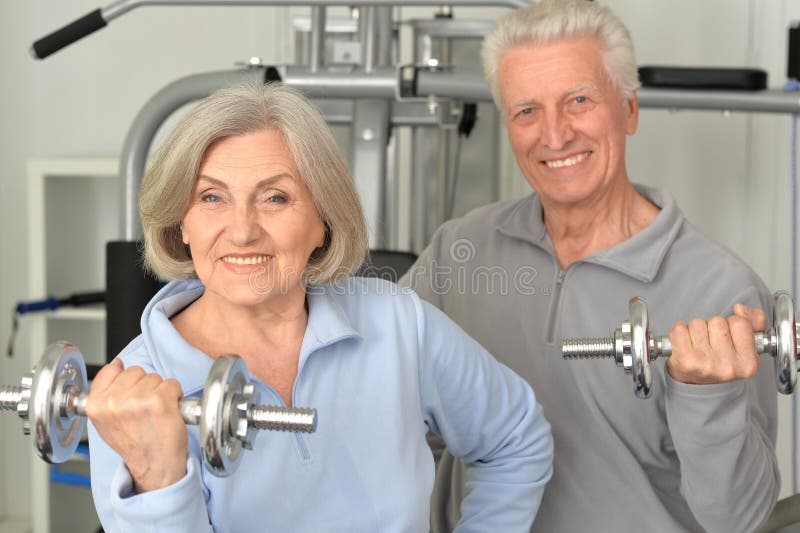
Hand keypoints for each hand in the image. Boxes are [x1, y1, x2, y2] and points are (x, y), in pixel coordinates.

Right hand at [86, 358, 187, 492]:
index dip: (125, 381)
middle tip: (144, 409)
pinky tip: (168, 412)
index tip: (129, 396)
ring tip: (155, 413)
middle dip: (143, 386)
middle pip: (135, 371)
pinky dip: (175, 396)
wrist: (154, 465)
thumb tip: (116, 364)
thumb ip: (105, 392)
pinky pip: (172, 384)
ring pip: (154, 377)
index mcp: (96, 406)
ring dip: (159, 391)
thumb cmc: (134, 444)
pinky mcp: (160, 401)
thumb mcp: (106, 421)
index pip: (111, 370)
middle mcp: (113, 402)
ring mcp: (137, 400)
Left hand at [667, 304, 766, 384]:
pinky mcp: (685, 360)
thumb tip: (740, 308)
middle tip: (710, 344)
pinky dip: (679, 332)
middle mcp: (728, 366)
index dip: (730, 325)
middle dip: (712, 328)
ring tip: (697, 346)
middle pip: (717, 321)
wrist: (695, 384)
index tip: (727, 339)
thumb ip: (754, 321)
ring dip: (695, 330)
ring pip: (698, 323)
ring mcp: (705, 364)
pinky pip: (679, 329)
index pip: (739, 322)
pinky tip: (684, 345)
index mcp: (748, 363)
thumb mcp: (746, 346)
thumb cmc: (720, 361)